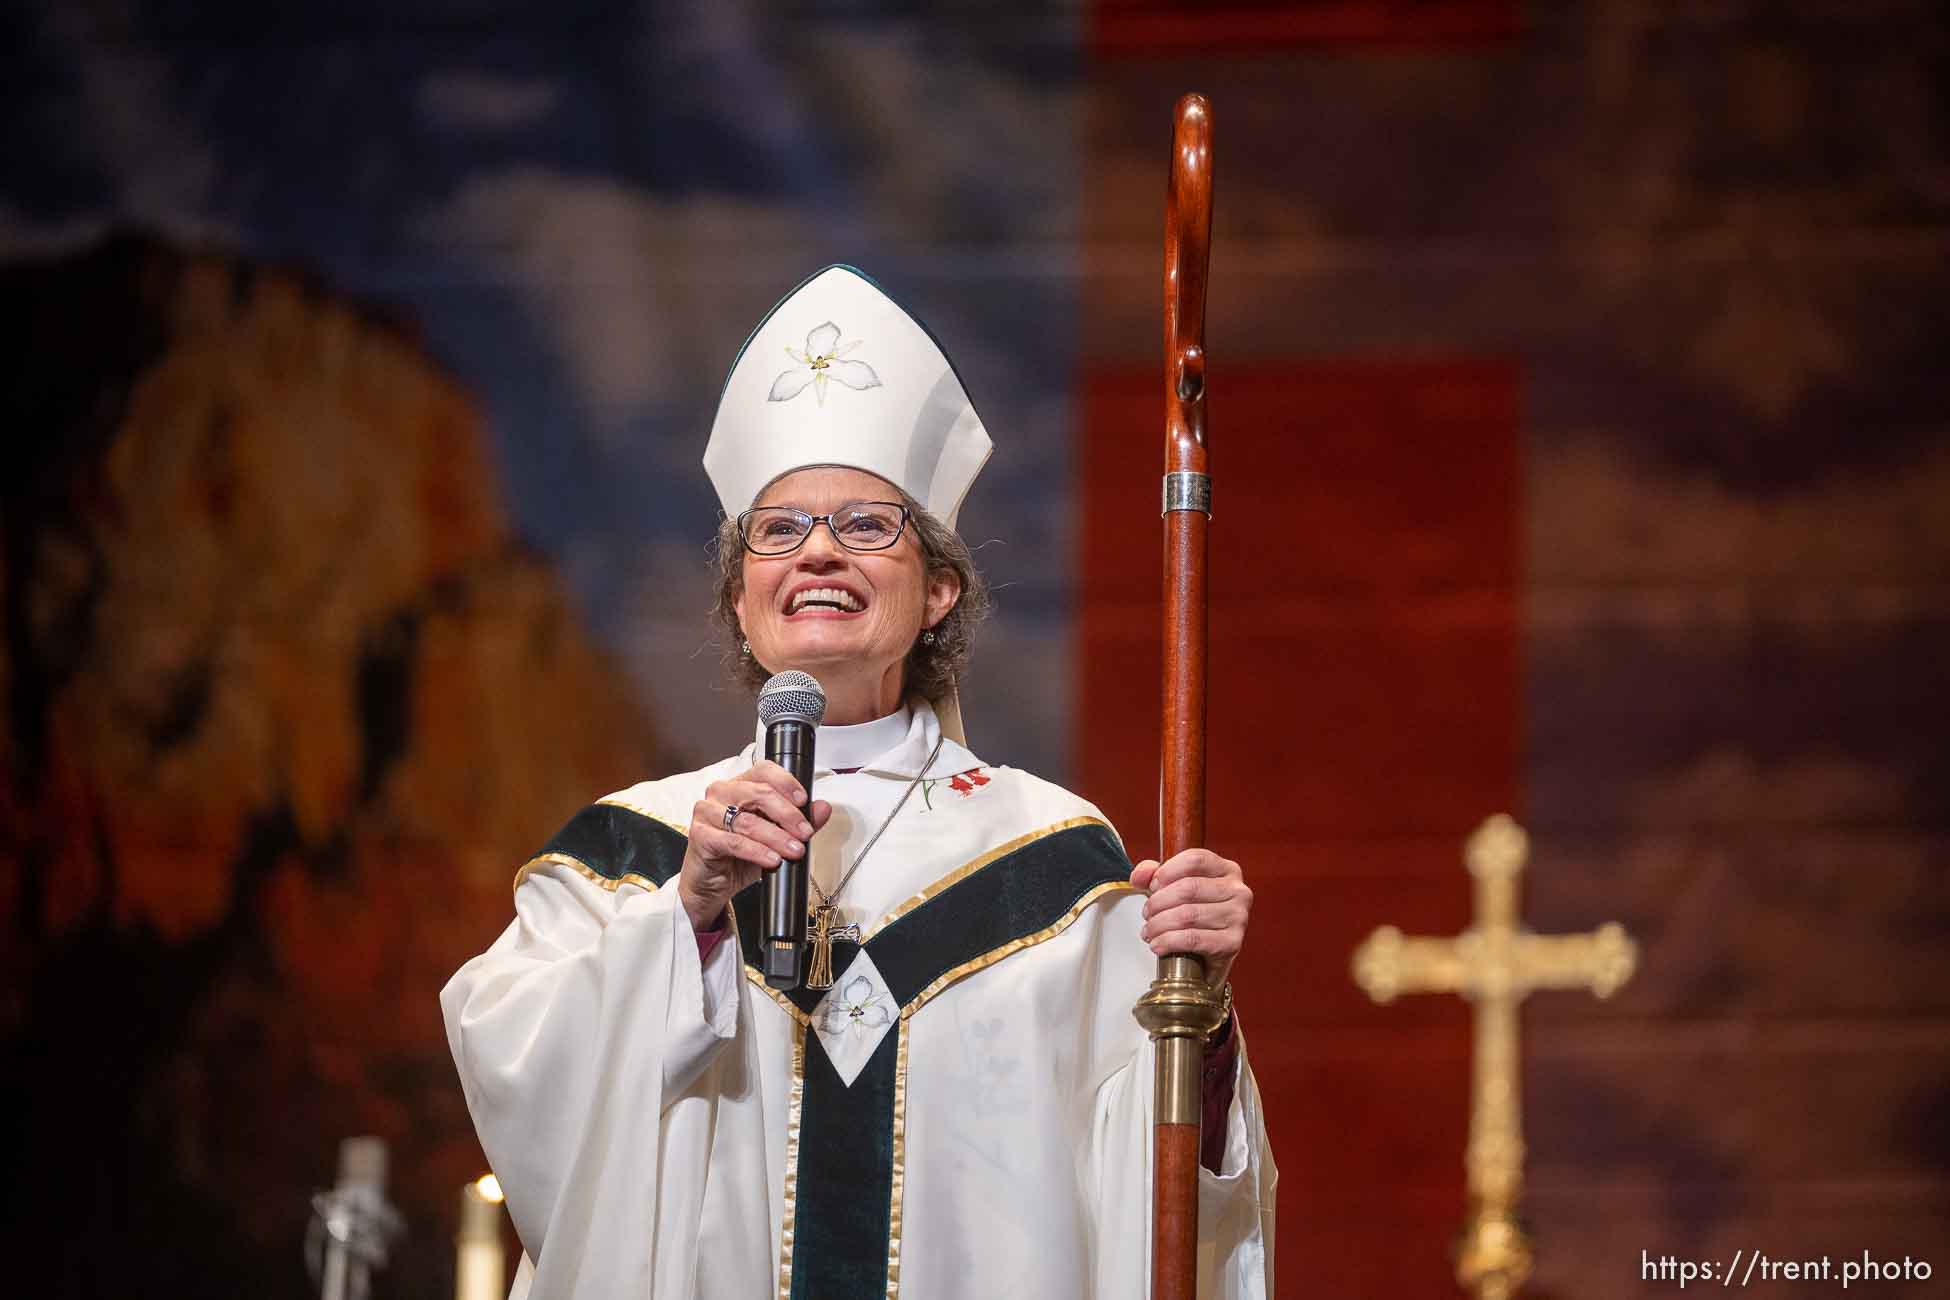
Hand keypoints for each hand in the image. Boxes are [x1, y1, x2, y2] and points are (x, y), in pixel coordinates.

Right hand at [678, 760, 831, 932]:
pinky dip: (757, 851)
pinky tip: (772, 859)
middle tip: (805, 833)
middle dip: (788, 814)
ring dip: (776, 837)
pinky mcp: (700, 835)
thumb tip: (823, 808)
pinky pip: (733, 841)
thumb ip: (800, 822)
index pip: (764, 770)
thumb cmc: (738, 856)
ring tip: (794, 850)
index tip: (804, 800)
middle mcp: (721, 793)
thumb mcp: (775, 838)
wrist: (711, 884)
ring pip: (748, 820)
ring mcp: (707, 812)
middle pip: (759, 793)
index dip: (786, 782)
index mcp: (740, 785)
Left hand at [1130, 848, 1250, 989]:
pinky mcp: (1232, 943)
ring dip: (1159, 924)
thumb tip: (1139, 876)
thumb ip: (1153, 875)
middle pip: (1189, 888)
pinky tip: (1158, 944)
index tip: (1153, 885)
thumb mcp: (1173, 889)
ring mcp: (1238, 917)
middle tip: (1147, 913)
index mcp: (1227, 870)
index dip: (1167, 871)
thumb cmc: (1194, 918)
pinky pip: (1192, 939)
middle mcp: (1238, 891)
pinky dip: (1168, 941)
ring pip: (1188, 915)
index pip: (1195, 859)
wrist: (1207, 958)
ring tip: (1149, 931)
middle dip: (1158, 902)